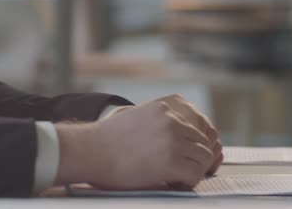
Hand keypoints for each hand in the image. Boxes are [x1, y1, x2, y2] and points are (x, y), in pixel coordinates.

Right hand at [55, 99, 214, 190]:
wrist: (88, 151)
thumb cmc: (104, 140)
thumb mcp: (133, 117)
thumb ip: (156, 122)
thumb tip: (173, 137)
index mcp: (163, 108)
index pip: (197, 125)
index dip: (194, 144)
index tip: (188, 155)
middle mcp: (171, 120)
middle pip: (202, 142)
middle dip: (194, 158)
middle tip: (180, 171)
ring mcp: (172, 139)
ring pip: (203, 158)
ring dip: (192, 170)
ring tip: (174, 177)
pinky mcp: (171, 160)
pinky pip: (195, 175)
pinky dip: (187, 182)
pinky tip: (172, 182)